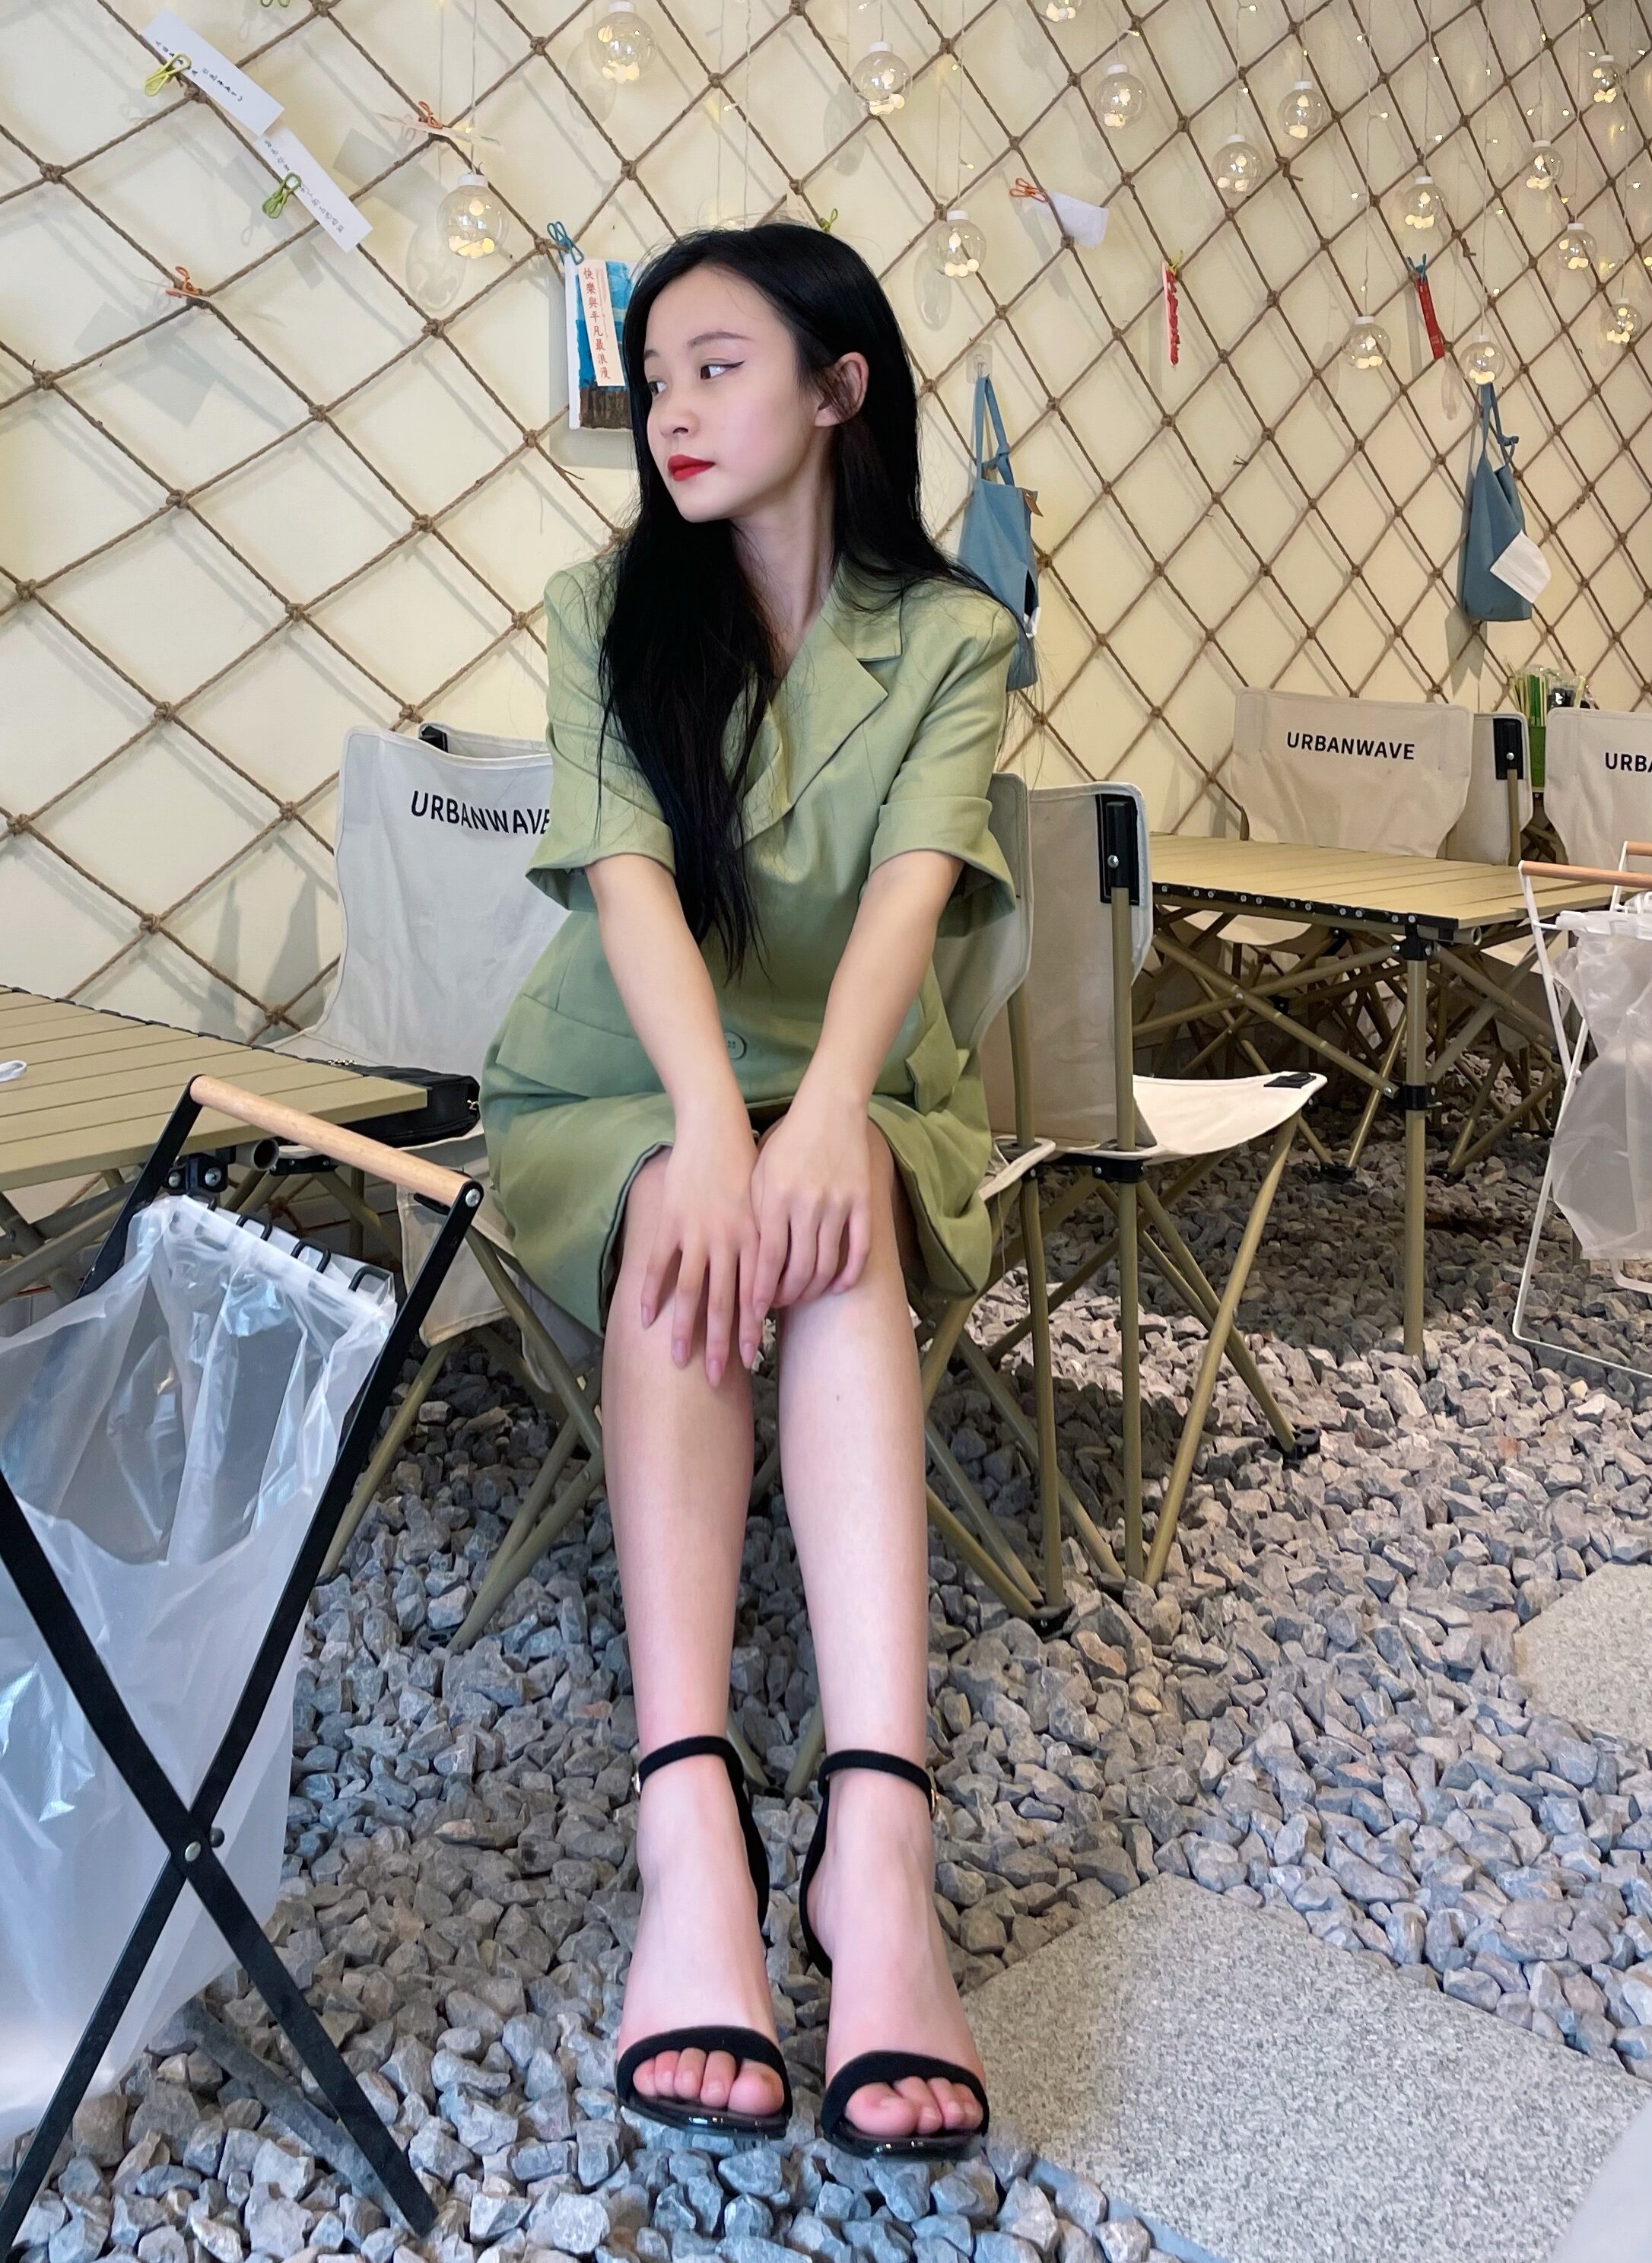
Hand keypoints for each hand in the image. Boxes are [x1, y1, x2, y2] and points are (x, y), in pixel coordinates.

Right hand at [638, 1105, 758, 1386]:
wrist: (717, 1129)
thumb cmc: (747, 1167)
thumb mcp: (766, 1206)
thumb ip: (766, 1244)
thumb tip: (770, 1283)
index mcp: (756, 1240)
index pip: (755, 1296)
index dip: (752, 1331)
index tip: (751, 1361)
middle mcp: (729, 1242)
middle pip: (725, 1303)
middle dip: (721, 1344)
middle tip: (718, 1377)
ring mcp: (697, 1234)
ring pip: (691, 1291)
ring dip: (684, 1329)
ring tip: (678, 1360)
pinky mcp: (671, 1223)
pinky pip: (659, 1266)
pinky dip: (651, 1293)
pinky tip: (644, 1319)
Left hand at [744, 1083, 874, 1344]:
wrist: (829, 1109)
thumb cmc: (786, 1143)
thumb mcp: (760, 1173)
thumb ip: (755, 1214)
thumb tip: (749, 1262)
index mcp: (775, 1197)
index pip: (767, 1258)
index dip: (761, 1291)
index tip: (755, 1312)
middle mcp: (806, 1204)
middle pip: (798, 1268)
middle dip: (787, 1295)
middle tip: (778, 1305)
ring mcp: (838, 1204)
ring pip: (827, 1265)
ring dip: (813, 1289)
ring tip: (801, 1296)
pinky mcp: (863, 1202)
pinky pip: (859, 1250)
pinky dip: (848, 1275)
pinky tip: (837, 1287)